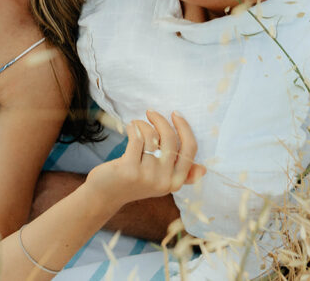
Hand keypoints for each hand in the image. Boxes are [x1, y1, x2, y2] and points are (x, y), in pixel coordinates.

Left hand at [84, 111, 203, 207]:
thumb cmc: (135, 182)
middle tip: (151, 112)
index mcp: (176, 182)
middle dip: (161, 120)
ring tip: (136, 125)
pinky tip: (130, 127)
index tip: (175, 114)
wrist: (106, 195)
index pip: (190, 150)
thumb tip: (203, 169)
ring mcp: (147, 176)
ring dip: (143, 124)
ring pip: (152, 136)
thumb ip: (182, 175)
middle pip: (170, 139)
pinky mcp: (129, 170)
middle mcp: (164, 181)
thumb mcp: (160, 181)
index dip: (185, 128)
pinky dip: (134, 127)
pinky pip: (137, 137)